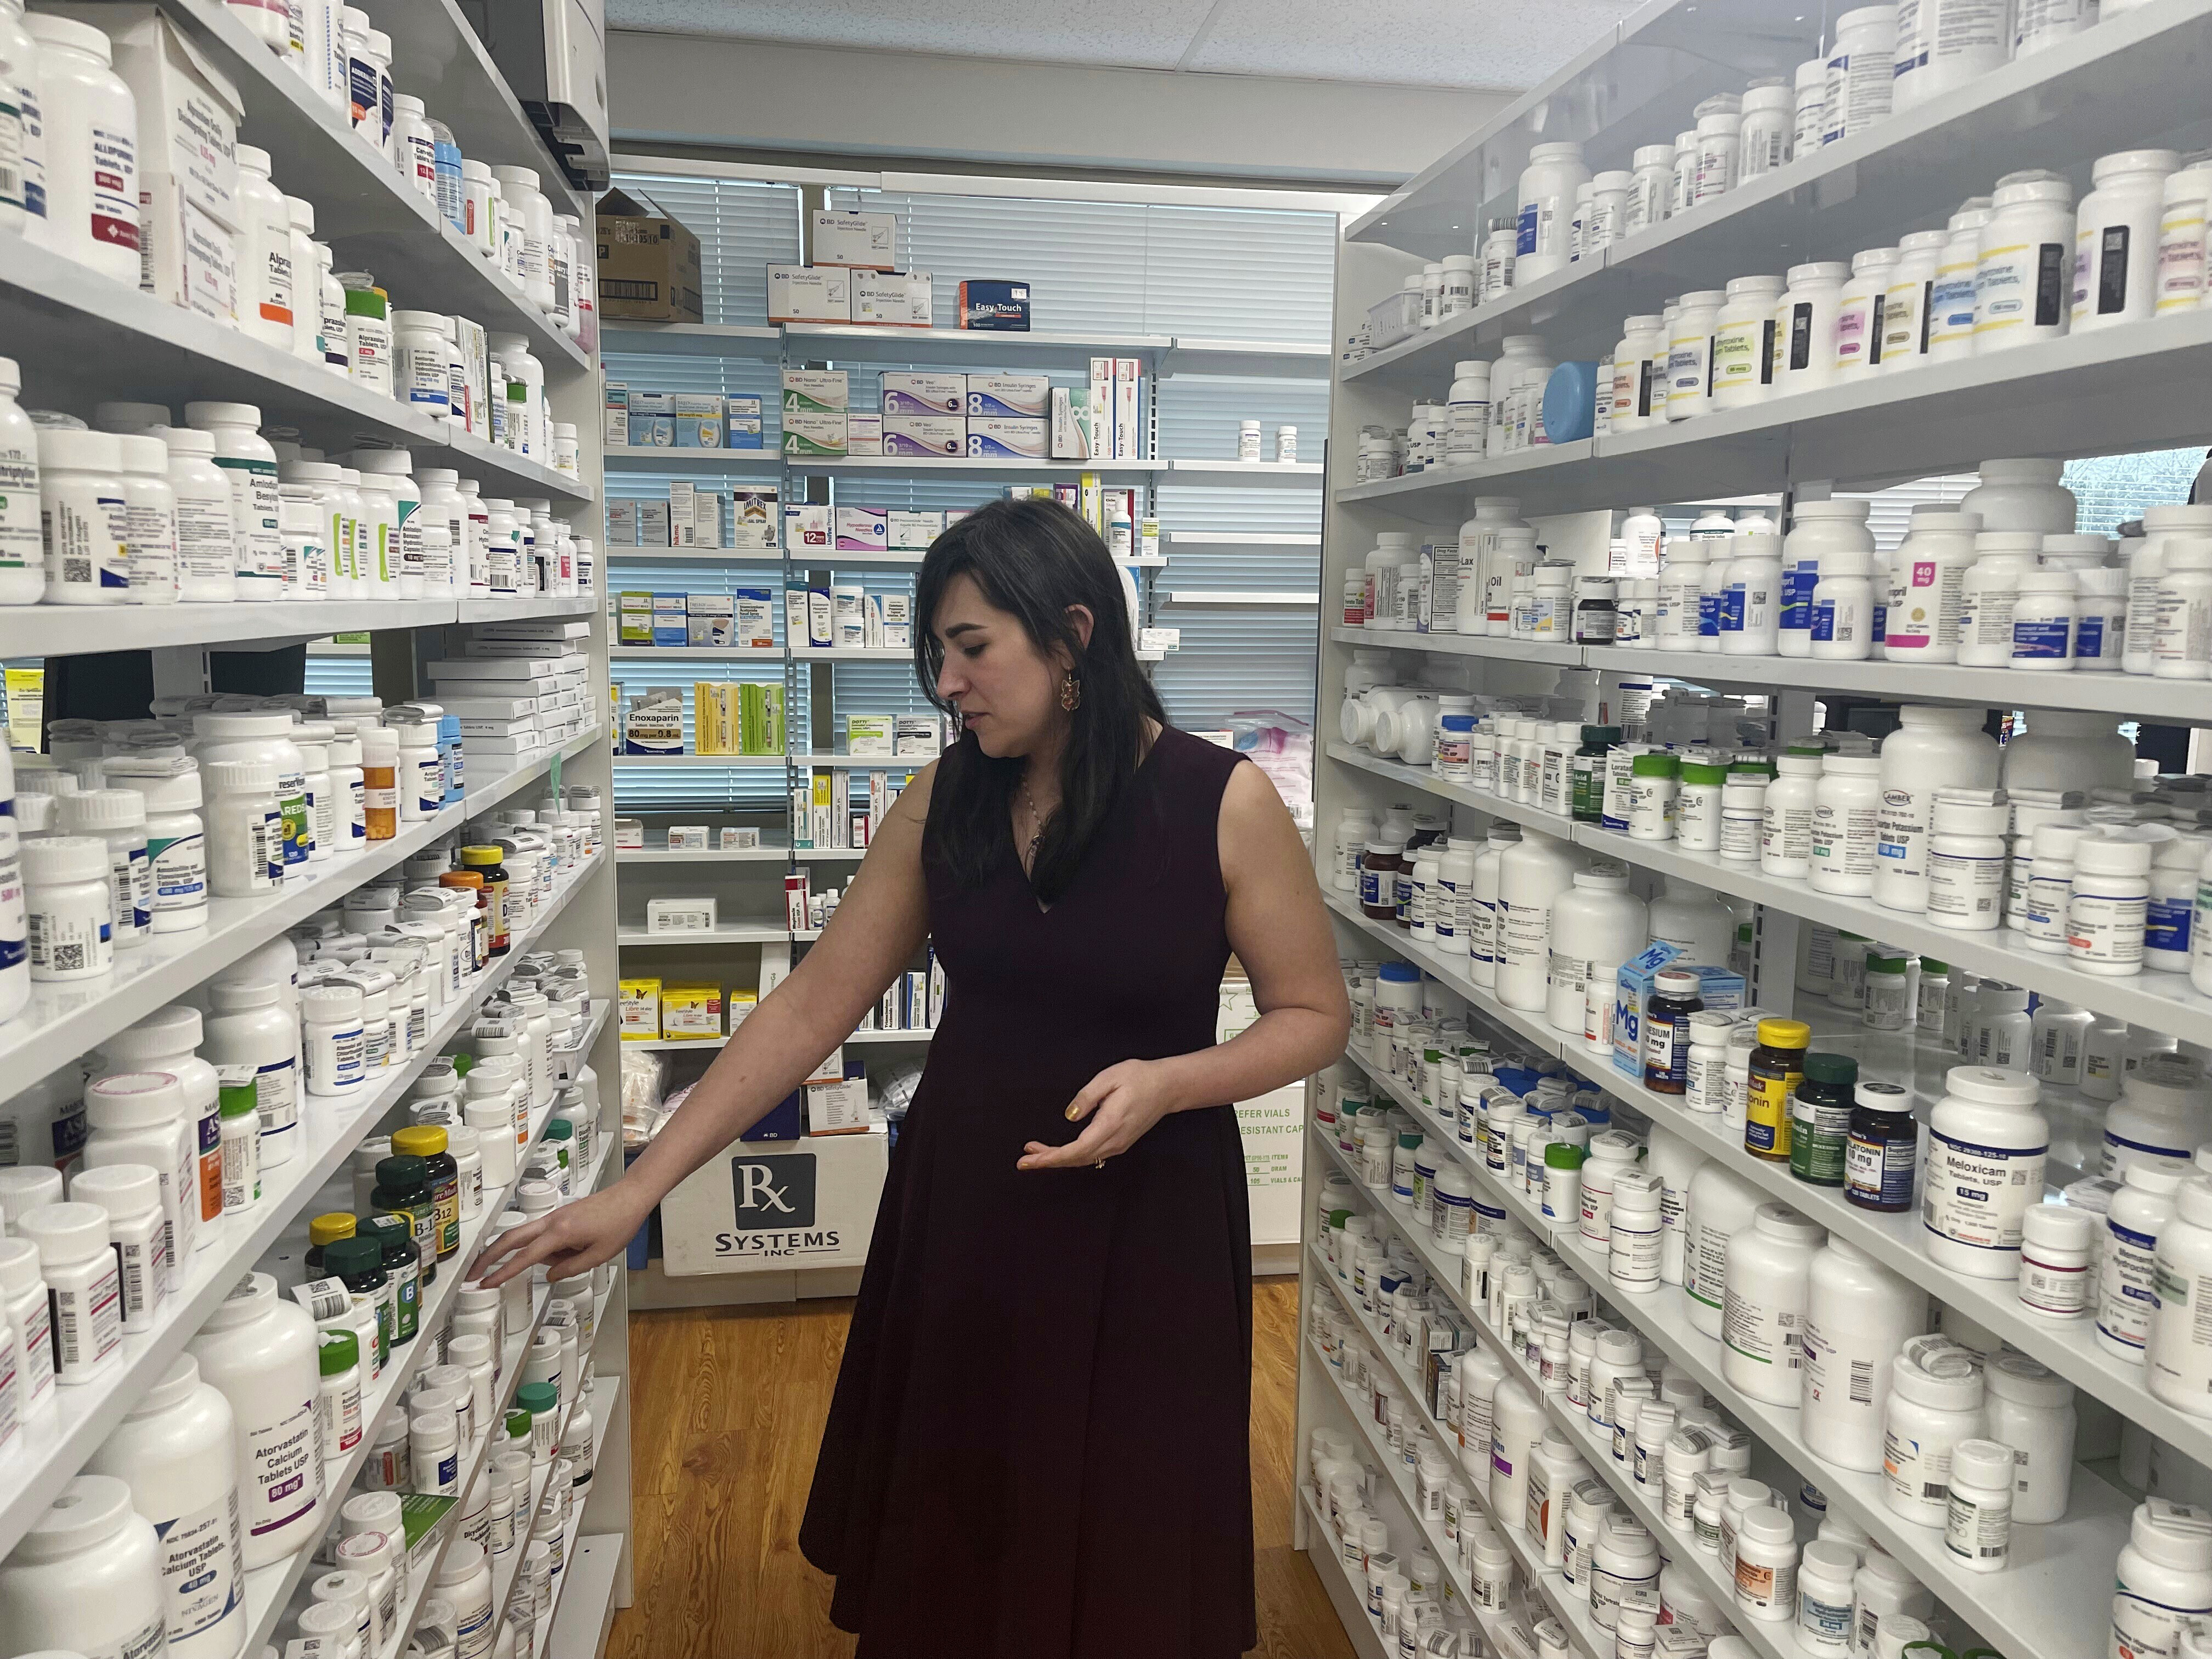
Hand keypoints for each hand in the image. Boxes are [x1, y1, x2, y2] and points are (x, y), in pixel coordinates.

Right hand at [476, 1183, 651, 1286]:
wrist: (630, 1196)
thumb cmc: (620, 1223)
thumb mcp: (599, 1255)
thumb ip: (570, 1268)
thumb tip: (548, 1275)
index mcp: (560, 1232)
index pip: (524, 1257)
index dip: (502, 1273)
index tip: (485, 1283)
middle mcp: (551, 1221)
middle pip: (510, 1239)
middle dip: (489, 1256)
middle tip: (474, 1274)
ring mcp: (554, 1216)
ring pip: (526, 1236)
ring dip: (530, 1252)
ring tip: (575, 1254)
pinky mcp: (559, 1215)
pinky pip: (542, 1233)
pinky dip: (542, 1246)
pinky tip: (569, 1251)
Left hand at [1018, 1059, 1183, 1170]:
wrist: (1168, 1087)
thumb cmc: (1140, 1078)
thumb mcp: (1109, 1078)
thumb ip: (1087, 1098)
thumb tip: (1069, 1116)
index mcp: (1110, 1125)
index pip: (1076, 1150)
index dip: (1051, 1157)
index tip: (1031, 1159)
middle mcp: (1114, 1141)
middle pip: (1077, 1159)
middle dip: (1048, 1161)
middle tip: (1024, 1160)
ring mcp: (1118, 1145)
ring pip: (1083, 1160)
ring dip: (1058, 1159)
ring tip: (1035, 1153)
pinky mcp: (1119, 1143)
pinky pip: (1091, 1155)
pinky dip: (1071, 1156)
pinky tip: (1059, 1151)